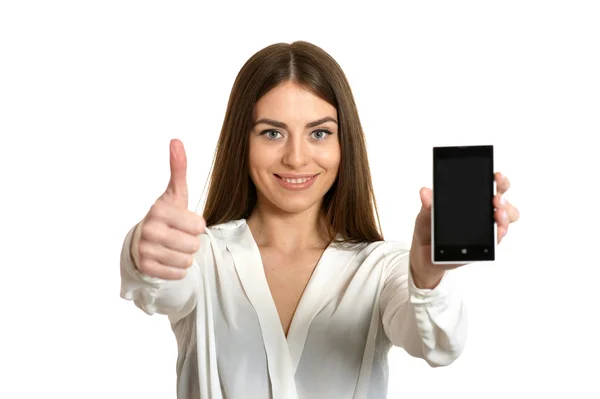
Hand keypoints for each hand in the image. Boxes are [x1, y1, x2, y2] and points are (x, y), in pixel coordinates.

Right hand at [132, 139, 205, 279]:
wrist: (142, 242)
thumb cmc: (166, 217)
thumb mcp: (175, 194)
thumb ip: (178, 169)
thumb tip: (176, 140)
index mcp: (160, 210)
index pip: (199, 226)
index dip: (197, 227)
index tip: (185, 223)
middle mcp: (149, 229)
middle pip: (193, 245)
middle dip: (191, 243)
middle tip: (179, 237)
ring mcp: (145, 250)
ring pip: (187, 261)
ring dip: (185, 257)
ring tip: (173, 248)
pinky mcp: (145, 268)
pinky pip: (178, 274)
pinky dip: (177, 270)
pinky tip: (167, 260)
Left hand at [409, 172, 519, 288]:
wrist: (424, 250)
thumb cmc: (430, 227)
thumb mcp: (426, 212)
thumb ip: (428, 203)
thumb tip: (425, 192)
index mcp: (473, 199)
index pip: (492, 185)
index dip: (499, 180)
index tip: (497, 175)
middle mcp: (484, 212)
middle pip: (504, 202)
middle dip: (503, 197)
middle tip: (496, 198)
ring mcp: (486, 229)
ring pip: (506, 220)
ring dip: (504, 215)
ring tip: (497, 214)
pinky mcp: (483, 245)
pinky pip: (496, 239)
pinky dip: (498, 234)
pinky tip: (496, 231)